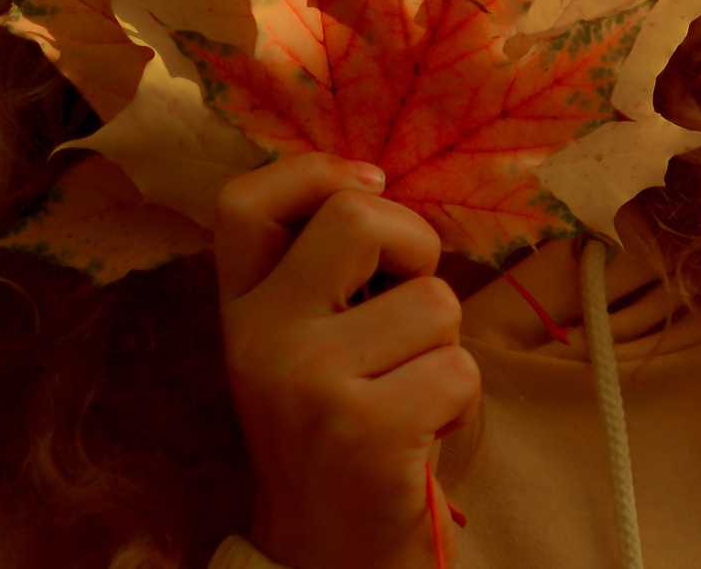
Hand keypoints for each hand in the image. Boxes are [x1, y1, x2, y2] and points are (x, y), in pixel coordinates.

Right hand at [217, 154, 478, 568]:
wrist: (328, 559)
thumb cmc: (339, 436)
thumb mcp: (301, 346)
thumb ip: (319, 272)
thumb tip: (375, 178)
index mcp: (240, 311)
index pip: (244, 201)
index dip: (315, 171)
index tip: (370, 184)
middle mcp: (259, 340)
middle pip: (359, 216)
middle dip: (416, 249)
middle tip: (409, 309)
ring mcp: (308, 383)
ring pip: (433, 301)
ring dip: (444, 348)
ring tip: (408, 395)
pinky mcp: (364, 430)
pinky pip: (459, 370)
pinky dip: (461, 405)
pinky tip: (422, 437)